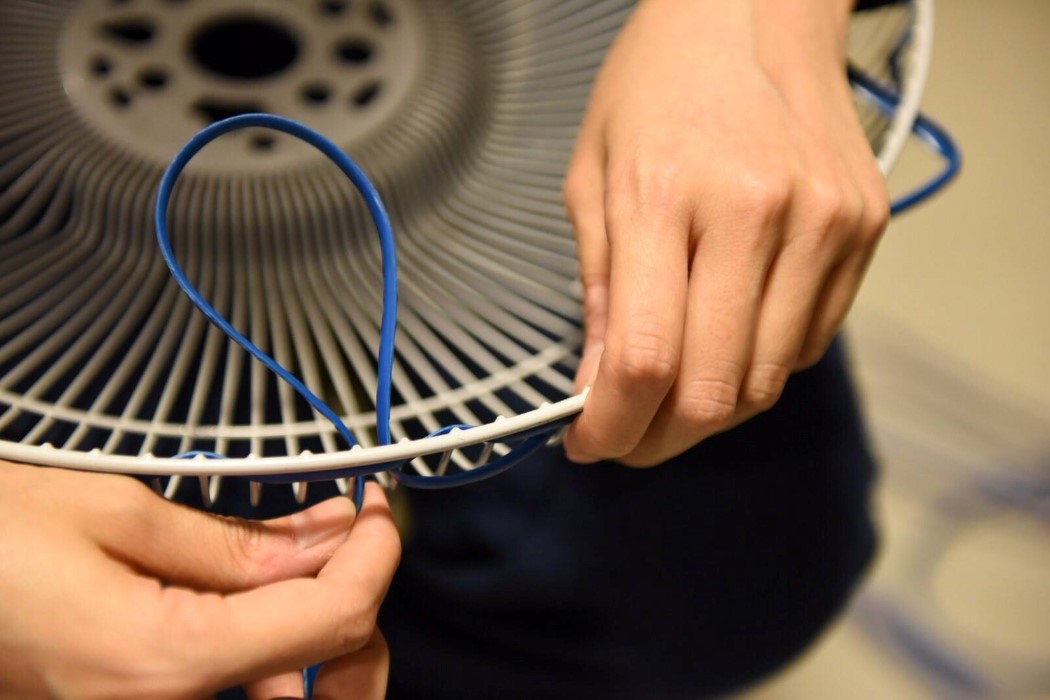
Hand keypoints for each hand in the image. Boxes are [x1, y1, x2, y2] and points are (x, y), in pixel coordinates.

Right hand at [0, 461, 399, 698]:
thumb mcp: (113, 510)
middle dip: (360, 611)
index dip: (377, 552)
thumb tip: (327, 534)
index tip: (379, 507)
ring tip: (306, 560)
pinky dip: (271, 648)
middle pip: (331, 678)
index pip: (336, 618)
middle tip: (352, 541)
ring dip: (323, 632)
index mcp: (166, 662)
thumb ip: (237, 539)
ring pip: (291, 692)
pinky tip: (259, 594)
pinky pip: (235, 687)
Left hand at [563, 0, 889, 465]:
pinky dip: (760, 364)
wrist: (756, 12)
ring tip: (669, 395)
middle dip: (659, 439)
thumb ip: (599, 291)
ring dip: (710, 410)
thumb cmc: (658, 87)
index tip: (589, 444)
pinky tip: (726, 339)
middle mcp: (757, 214)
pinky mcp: (863, 230)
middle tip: (627, 439)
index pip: (646, 359)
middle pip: (714, 390)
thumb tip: (599, 391)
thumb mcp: (593, 177)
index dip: (612, 427)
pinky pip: (809, 342)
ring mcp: (823, 224)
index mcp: (665, 195)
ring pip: (768, 380)